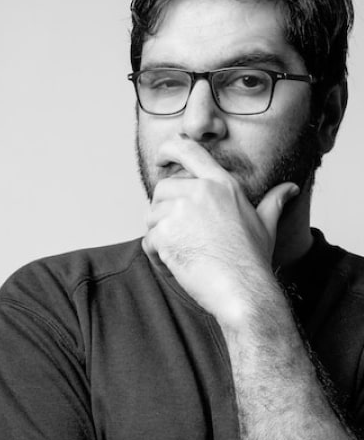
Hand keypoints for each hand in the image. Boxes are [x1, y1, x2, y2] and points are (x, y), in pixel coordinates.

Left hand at [142, 135, 298, 325]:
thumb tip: (290, 188)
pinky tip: (176, 266)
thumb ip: (273, 201)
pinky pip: (149, 240)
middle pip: (163, 188)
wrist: (243, 290)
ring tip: (184, 253)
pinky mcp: (166, 233)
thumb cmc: (254, 260)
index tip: (161, 157)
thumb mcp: (266, 224)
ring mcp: (182, 210)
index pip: (189, 149)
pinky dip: (156, 256)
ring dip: (161, 235)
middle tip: (181, 235)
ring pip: (153, 215)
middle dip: (164, 210)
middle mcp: (200, 191)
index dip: (169, 149)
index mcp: (222, 184)